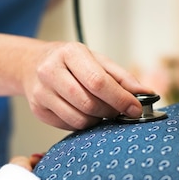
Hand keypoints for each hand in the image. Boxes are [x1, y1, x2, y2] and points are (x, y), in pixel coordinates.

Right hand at [24, 41, 151, 129]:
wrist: (32, 64)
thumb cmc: (71, 62)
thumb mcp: (97, 61)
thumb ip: (122, 77)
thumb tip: (146, 94)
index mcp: (70, 53)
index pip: (98, 82)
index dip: (120, 99)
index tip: (136, 109)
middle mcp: (51, 71)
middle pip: (88, 103)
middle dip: (110, 111)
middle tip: (118, 110)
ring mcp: (41, 92)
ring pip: (79, 119)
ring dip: (97, 120)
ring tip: (101, 110)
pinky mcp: (38, 110)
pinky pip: (68, 126)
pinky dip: (83, 123)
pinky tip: (84, 112)